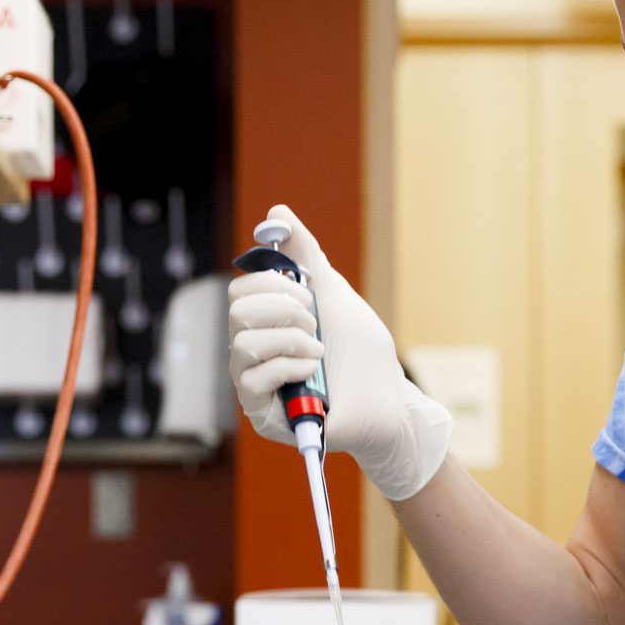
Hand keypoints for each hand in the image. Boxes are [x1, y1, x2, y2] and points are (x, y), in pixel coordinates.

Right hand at [228, 205, 452, 501]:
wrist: (389, 403)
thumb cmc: (363, 354)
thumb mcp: (335, 294)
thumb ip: (306, 256)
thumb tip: (278, 211)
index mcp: (268, 322)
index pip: (241, 289)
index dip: (274, 284)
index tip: (310, 295)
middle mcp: (255, 351)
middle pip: (235, 310)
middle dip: (284, 309)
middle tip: (315, 324)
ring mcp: (255, 383)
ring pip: (240, 342)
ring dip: (290, 339)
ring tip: (319, 351)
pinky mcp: (262, 413)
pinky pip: (251, 379)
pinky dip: (288, 367)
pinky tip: (313, 372)